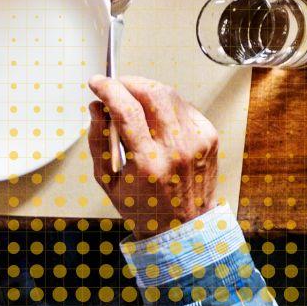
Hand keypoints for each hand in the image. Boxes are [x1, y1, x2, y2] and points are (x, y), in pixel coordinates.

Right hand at [88, 76, 220, 235]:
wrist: (185, 223)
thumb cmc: (143, 206)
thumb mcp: (108, 181)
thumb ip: (98, 142)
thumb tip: (97, 108)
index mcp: (148, 162)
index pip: (127, 111)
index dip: (109, 90)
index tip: (97, 82)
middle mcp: (176, 148)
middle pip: (153, 94)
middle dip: (129, 82)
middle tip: (114, 84)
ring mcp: (197, 140)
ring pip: (171, 96)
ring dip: (147, 89)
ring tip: (131, 96)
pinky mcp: (209, 136)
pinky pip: (184, 108)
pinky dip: (166, 104)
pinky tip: (154, 113)